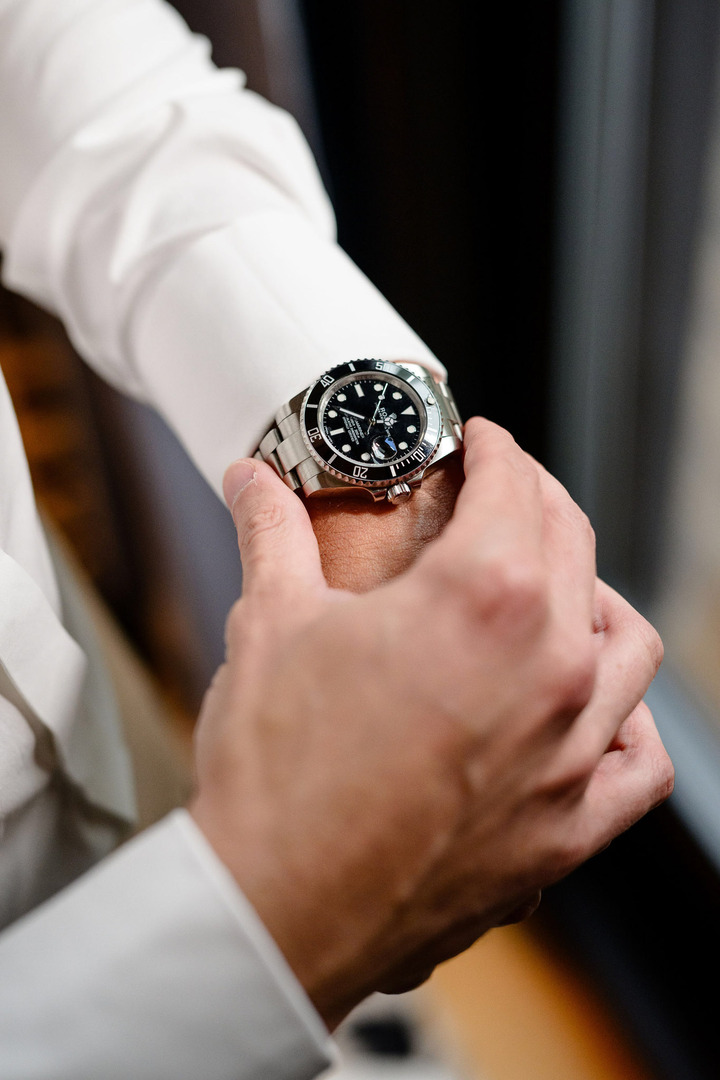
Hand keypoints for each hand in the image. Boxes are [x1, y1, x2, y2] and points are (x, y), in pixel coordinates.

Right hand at [189, 418, 672, 1029]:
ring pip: (626, 643)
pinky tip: (596, 712)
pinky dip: (627, 723)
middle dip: (536, 502)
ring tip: (555, 594)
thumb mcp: (270, 624)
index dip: (495, 450)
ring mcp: (571, 752)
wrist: (278, 905)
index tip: (480, 444)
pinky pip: (638, 762)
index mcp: (486, 598)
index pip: (515, 485)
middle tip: (499, 497)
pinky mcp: (568, 829)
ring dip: (595, 599)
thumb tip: (253, 481)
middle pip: (573, 546)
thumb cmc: (278, 770)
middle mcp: (551, 667)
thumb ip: (273, 535)